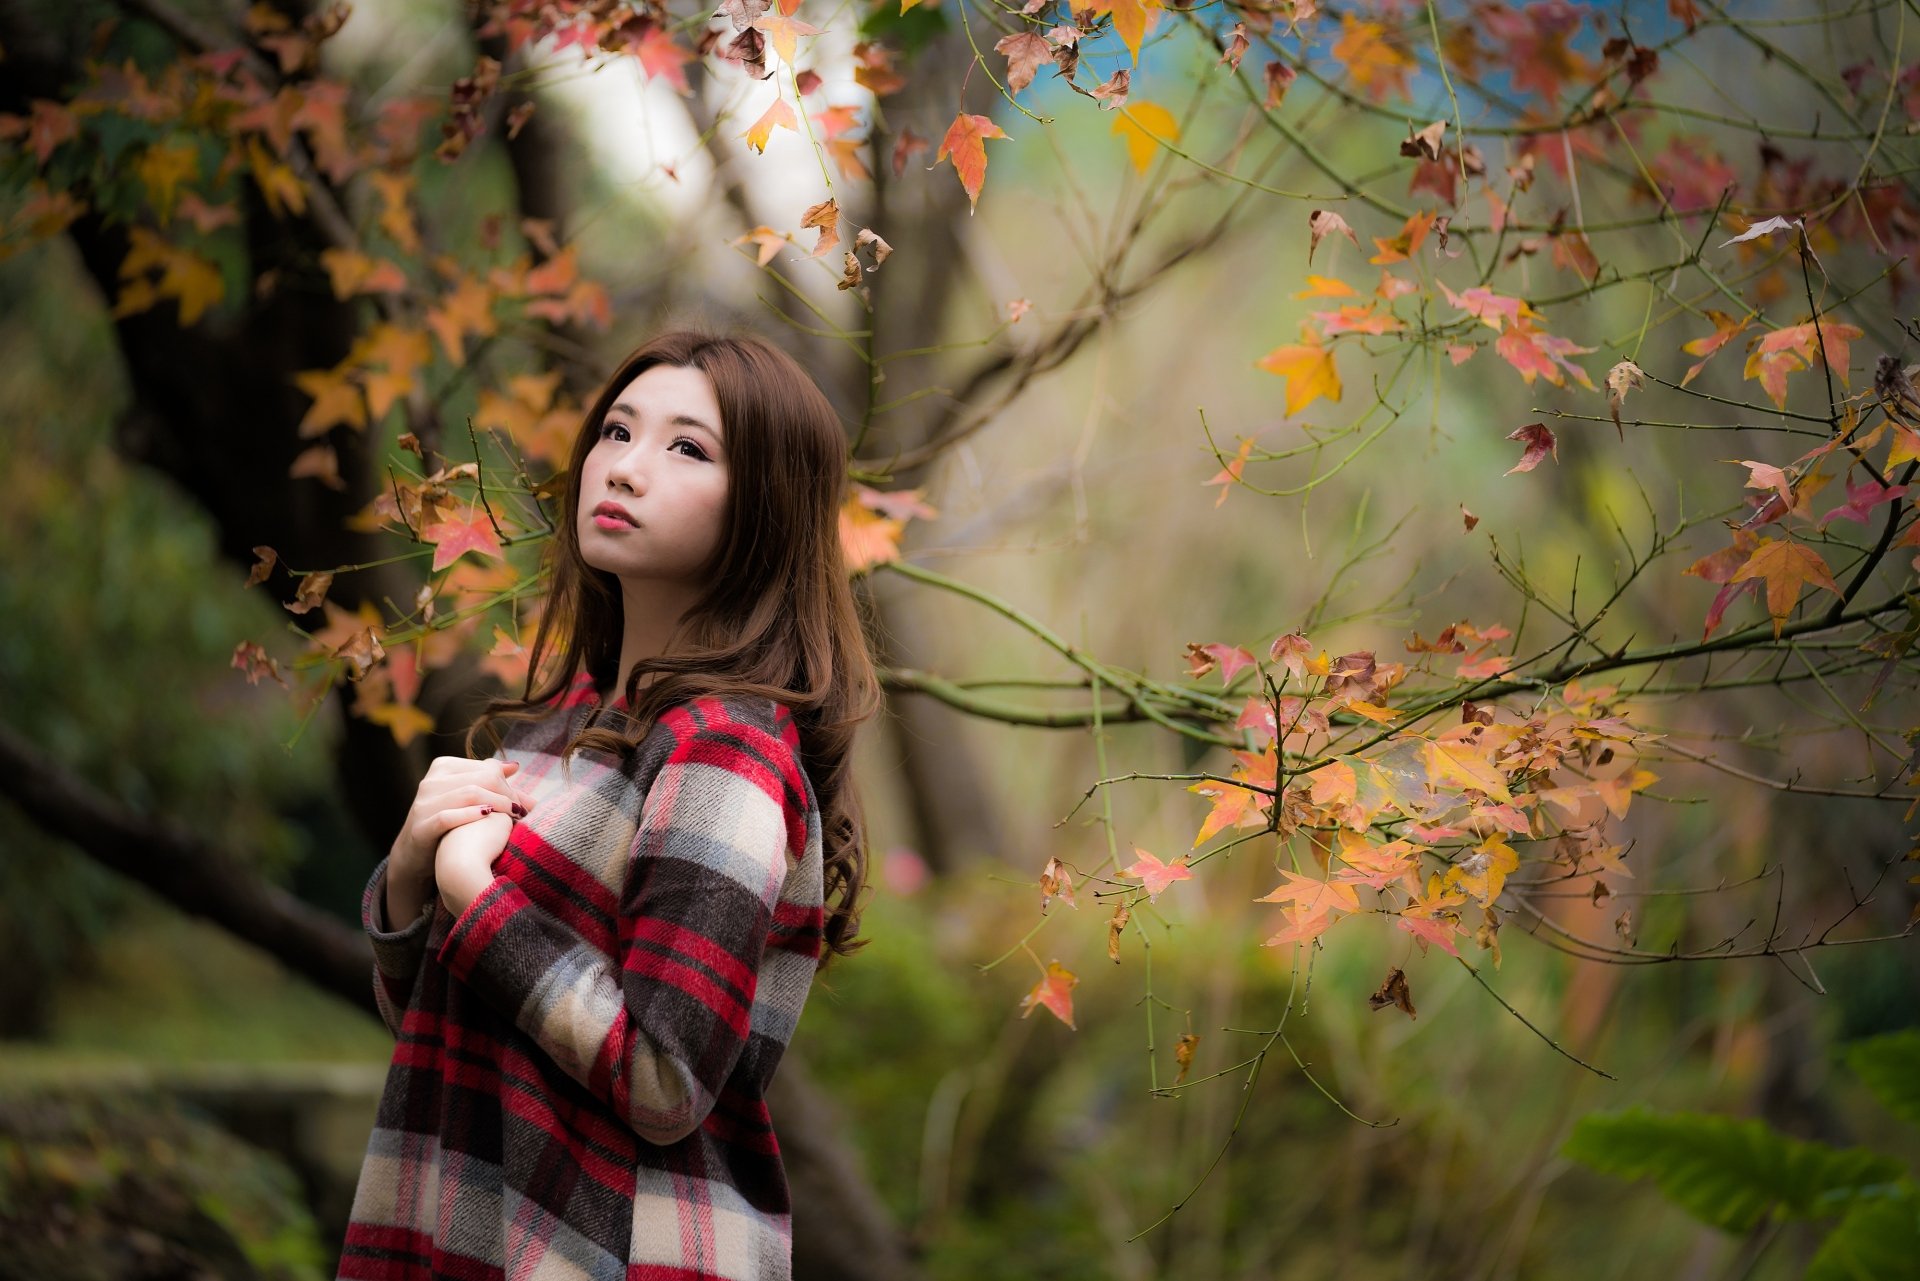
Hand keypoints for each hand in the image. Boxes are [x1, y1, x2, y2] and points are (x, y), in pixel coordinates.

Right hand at [387, 756, 535, 912]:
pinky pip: (448, 817)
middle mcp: (430, 782)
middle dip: (507, 795)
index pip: (487, 769)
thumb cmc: (450, 824)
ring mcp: (423, 804)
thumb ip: (490, 783)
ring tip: (515, 818)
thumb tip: (514, 766)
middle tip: (522, 812)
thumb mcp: (467, 799)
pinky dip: (471, 815)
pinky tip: (488, 818)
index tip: (522, 803)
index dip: (509, 786)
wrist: (415, 856)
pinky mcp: (420, 827)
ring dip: (498, 805)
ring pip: (469, 794)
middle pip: (482, 779)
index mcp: (443, 767)